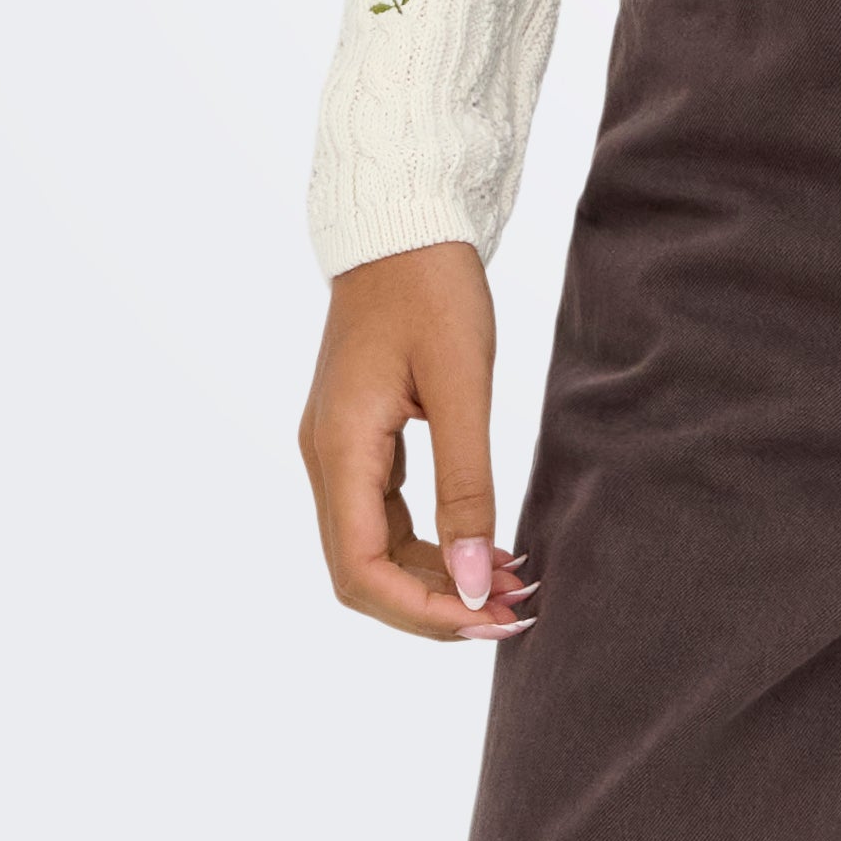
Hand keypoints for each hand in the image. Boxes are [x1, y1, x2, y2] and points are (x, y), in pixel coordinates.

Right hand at [299, 241, 534, 642]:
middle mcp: (326, 458)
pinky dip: (432, 544)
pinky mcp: (360, 438)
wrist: (403, 222)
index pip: (360, 571)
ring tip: (514, 586)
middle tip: (514, 612)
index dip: (421, 611)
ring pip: (374, 550)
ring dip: (437, 579)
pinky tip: (487, 547)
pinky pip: (386, 517)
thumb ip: (467, 487)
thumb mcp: (461, 386)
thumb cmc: (432, 289)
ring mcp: (338, 449)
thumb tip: (477, 580)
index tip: (490, 618)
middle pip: (362, 574)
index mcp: (339, 449)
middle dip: (434, 605)